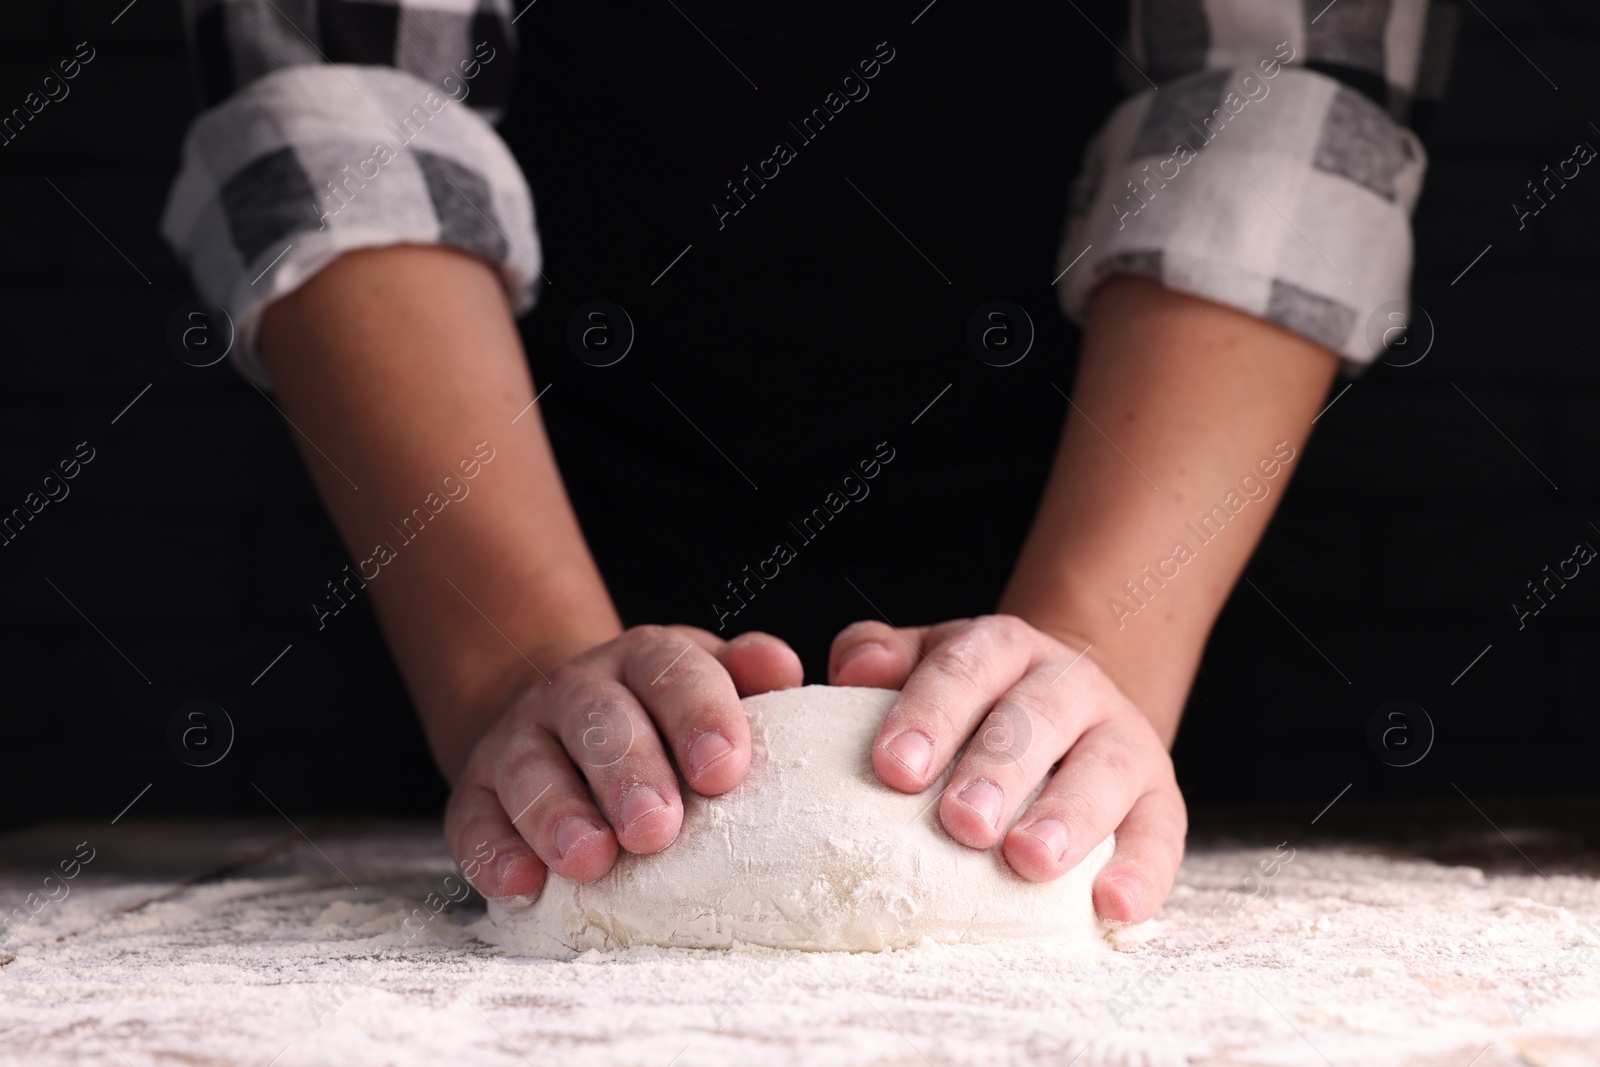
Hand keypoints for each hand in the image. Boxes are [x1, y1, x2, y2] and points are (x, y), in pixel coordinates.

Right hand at [445, 625, 801, 901]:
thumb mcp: (709, 682)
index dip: (698, 716)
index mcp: (645, 660)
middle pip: (600, 721)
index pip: (672, 672)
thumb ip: (747, 674)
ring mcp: (520, 738)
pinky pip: (473, 819)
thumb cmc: (663, 719)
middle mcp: (577, 690)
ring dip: (558, 814)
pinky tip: (521, 885)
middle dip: (629, 774)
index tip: (724, 771)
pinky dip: (493, 852)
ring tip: (591, 861)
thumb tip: (784, 669)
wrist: (565, 721)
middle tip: (656, 829)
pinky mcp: (475, 792)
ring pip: (530, 768)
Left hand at [829, 614, 1184, 923]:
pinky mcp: (1161, 798)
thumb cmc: (973, 702)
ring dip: (1070, 816)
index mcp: (1003, 647)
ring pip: (1106, 769)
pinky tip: (1112, 906)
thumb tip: (855, 668)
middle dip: (998, 769)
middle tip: (962, 822)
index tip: (894, 768)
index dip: (930, 714)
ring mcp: (1123, 738)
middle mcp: (1071, 683)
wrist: (1068, 708)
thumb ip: (880, 657)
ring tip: (1030, 861)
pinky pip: (1161, 832)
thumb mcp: (927, 665)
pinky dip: (1142, 870)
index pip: (966, 669)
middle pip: (1037, 717)